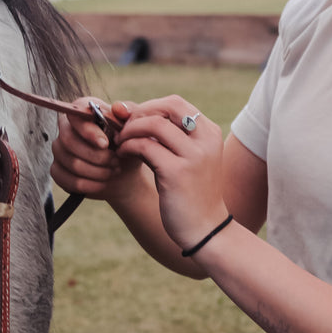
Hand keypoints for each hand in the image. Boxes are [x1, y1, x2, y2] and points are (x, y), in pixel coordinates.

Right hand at [51, 97, 137, 199]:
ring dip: (98, 171)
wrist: (124, 170)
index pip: (74, 115)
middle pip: (69, 141)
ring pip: (72, 163)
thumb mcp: (132, 128)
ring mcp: (59, 150)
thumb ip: (129, 114)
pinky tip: (103, 182)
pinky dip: (90, 184)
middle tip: (115, 161)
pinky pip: (68, 180)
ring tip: (114, 170)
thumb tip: (119, 108)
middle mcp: (66, 128)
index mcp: (83, 112)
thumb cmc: (126, 144)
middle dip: (97, 156)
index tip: (105, 144)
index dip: (88, 131)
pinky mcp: (57, 170)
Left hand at [115, 94, 227, 250]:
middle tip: (125, 128)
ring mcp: (194, 156)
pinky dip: (129, 146)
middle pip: (168, 106)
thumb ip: (168, 136)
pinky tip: (123, 155)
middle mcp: (206, 140)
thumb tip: (132, 111)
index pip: (176, 103)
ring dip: (131, 129)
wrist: (205, 229)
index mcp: (210, 133)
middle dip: (141, 113)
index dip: (150, 107)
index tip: (133, 121)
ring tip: (121, 142)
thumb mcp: (187, 159)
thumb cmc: (191, 193)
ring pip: (154, 124)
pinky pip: (145, 146)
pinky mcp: (177, 172)